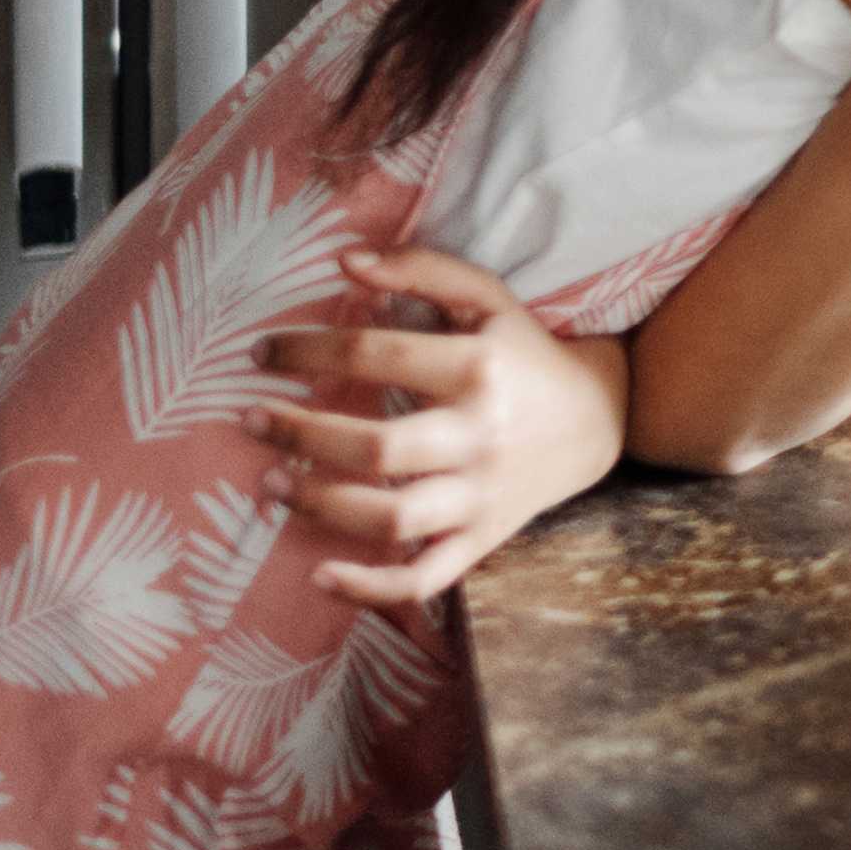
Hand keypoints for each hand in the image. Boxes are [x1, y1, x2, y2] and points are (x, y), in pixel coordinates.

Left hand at [247, 247, 629, 610]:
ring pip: (392, 517)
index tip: (259, 355)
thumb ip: (422, 270)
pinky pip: (424, 577)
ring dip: (320, 504)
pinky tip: (319, 576)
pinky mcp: (481, 539)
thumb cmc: (526, 354)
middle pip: (375, 447)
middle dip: (299, 434)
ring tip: (271, 484)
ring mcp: (480, 496)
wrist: (599, 419)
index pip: (375, 355)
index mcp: (478, 368)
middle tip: (250, 421)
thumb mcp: (487, 299)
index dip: (306, 350)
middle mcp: (480, 436)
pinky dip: (370, 588)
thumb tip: (344, 262)